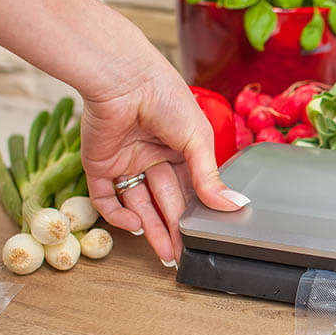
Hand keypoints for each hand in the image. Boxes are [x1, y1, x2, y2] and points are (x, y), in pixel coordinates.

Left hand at [81, 55, 247, 265]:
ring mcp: (126, 162)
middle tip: (181, 255)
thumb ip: (210, 178)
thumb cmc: (166, 98)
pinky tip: (134, 226)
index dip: (196, 214)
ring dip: (150, 229)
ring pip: (138, 205)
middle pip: (165, 202)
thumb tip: (235, 205)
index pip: (190, 189)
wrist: (124, 79)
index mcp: (181, 150)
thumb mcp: (198, 140)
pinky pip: (107, 198)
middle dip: (174, 229)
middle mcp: (154, 158)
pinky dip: (118, 215)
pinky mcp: (100, 165)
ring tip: (164, 253)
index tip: (204, 238)